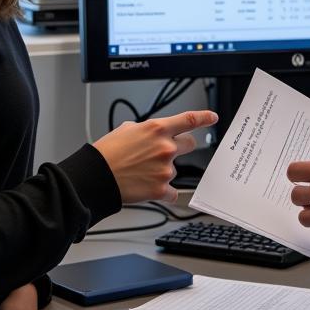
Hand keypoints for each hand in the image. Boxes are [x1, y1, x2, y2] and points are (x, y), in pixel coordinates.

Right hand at [93, 109, 217, 203]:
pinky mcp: (161, 189)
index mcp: (157, 129)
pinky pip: (172, 192)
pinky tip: (150, 188)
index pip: (189, 119)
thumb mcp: (126, 129)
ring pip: (176, 169)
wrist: (97, 176)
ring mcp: (165, 169)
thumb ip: (146, 129)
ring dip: (164, 170)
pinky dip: (165, 191)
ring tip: (143, 172)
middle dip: (180, 147)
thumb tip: (152, 135)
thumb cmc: (107, 153)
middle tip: (164, 153)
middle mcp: (165, 147)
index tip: (212, 117)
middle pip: (189, 144)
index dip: (204, 117)